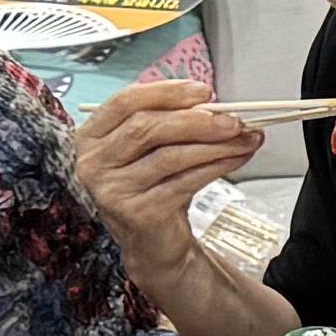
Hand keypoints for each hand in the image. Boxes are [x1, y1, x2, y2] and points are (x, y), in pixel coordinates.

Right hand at [70, 75, 263, 291]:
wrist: (153, 243)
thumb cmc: (153, 187)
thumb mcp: (154, 149)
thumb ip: (173, 122)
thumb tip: (217, 106)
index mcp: (91, 137)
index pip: (125, 102)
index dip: (166, 92)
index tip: (204, 92)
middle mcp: (93, 163)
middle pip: (146, 127)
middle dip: (197, 120)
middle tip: (232, 119)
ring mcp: (112, 190)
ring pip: (170, 156)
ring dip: (214, 145)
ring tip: (244, 139)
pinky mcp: (137, 213)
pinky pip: (184, 181)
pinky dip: (216, 167)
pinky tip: (235, 159)